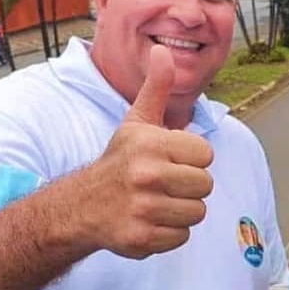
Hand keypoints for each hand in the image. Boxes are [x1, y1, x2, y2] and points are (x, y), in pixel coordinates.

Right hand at [81, 44, 213, 258]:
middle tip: (165, 183)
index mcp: (150, 144)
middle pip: (206, 186)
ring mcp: (143, 209)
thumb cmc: (120, 160)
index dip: (192, 158)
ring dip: (181, 210)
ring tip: (158, 201)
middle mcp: (146, 175)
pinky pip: (181, 237)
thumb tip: (163, 50)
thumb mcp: (136, 121)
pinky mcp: (141, 238)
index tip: (170, 159)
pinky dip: (169, 233)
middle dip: (189, 186)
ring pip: (197, 213)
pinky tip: (150, 220)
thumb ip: (156, 88)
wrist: (82, 205)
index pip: (206, 155)